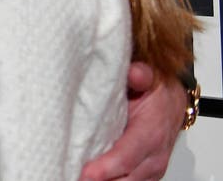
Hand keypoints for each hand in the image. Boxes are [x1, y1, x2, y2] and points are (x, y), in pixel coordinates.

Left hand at [79, 62, 183, 179]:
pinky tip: (87, 175)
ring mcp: (150, 170)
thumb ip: (141, 76)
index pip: (126, 157)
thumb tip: (135, 72)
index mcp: (151, 134)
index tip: (84, 173)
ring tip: (73, 174)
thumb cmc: (157, 94)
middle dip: (98, 179)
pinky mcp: (145, 176)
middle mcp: (154, 157)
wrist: (173, 105)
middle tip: (69, 173)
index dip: (104, 169)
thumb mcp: (150, 78)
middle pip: (124, 179)